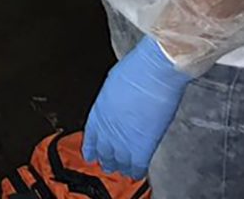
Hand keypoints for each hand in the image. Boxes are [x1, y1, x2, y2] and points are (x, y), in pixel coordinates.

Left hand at [82, 35, 191, 178]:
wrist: (152, 72)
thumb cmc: (136, 70)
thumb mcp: (114, 84)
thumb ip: (113, 100)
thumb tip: (120, 105)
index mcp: (99, 111)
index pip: (91, 136)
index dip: (91, 148)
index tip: (90, 155)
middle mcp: (107, 128)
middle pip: (104, 151)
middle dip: (106, 159)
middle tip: (107, 165)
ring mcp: (123, 139)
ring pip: (119, 162)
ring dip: (121, 167)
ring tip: (122, 171)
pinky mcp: (142, 146)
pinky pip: (137, 166)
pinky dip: (137, 171)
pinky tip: (138, 174)